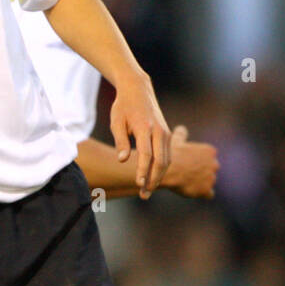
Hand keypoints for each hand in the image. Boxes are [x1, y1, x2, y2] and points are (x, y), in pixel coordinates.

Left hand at [109, 72, 170, 198]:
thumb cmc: (123, 107)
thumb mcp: (117, 121)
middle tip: (144, 195)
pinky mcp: (168, 134)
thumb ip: (120, 141)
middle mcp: (160, 132)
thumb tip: (122, 160)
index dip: (142, 171)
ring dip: (158, 176)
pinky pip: (167, 155)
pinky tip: (152, 177)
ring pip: (166, 160)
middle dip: (153, 179)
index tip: (138, 184)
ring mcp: (166, 133)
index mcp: (146, 128)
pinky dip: (161, 168)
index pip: (146, 155)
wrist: (138, 90)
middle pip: (160, 161)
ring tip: (147, 190)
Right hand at [163, 125, 219, 198]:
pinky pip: (208, 193)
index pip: (208, 157)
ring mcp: (212, 177)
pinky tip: (191, 190)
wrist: (165, 171)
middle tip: (186, 172)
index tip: (186, 162)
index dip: (197, 160)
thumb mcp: (174, 141)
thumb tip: (181, 129)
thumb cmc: (168, 154)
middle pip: (210, 169)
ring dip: (201, 182)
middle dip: (202, 171)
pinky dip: (202, 192)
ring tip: (186, 182)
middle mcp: (214, 164)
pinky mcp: (207, 189)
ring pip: (209, 181)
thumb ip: (181, 135)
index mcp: (210, 151)